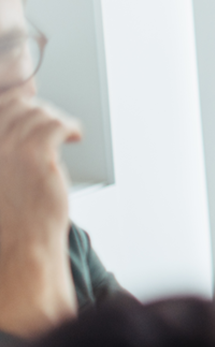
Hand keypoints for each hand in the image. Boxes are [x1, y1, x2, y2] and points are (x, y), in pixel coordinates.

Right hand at [0, 90, 79, 240]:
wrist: (18, 245)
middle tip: (49, 123)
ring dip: (54, 120)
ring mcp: (7, 149)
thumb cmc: (9, 217)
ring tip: (62, 132)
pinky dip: (69, 127)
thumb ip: (5, 149)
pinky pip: (56, 125)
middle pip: (14, 105)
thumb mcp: (0, 176)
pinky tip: (74, 136)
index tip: (29, 104)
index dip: (15, 102)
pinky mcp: (34, 155)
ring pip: (36, 114)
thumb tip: (20, 114)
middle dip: (36, 109)